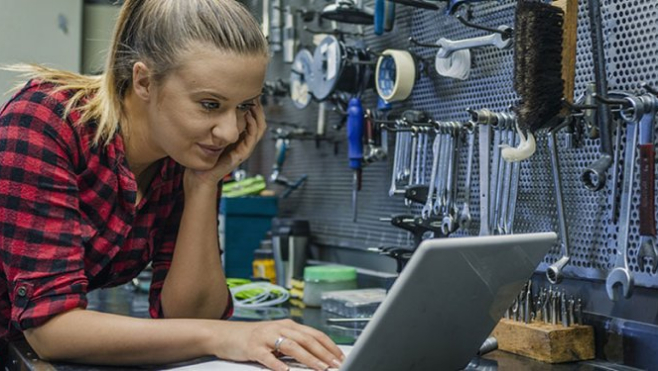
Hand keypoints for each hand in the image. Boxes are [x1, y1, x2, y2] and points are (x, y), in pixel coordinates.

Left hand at [185, 101, 266, 188]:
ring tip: (254, 103)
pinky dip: (252, 127)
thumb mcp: (210, 135)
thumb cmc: (204, 157)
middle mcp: (244, 143)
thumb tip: (212, 107)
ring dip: (258, 115)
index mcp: (239, 137)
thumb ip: (214, 123)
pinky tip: (248, 117)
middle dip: (259, 108)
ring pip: (259, 129)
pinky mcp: (241, 155)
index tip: (250, 93)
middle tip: (255, 94)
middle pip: (259, 122)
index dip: (254, 106)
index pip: (253, 119)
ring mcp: (244, 149)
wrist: (200, 177)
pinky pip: (251, 139)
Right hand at [217, 319, 344, 370]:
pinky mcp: (253, 348)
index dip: (329, 346)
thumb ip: (294, 344)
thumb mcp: (277, 337)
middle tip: (336, 364)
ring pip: (292, 346)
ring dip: (309, 358)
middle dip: (324, 353)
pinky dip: (278, 364)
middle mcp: (279, 328)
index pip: (314, 334)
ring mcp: (266, 337)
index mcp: (288, 325)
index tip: (340, 357)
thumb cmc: (254, 338)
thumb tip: (317, 356)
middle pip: (307, 339)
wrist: (225, 334)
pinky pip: (268, 357)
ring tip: (320, 368)